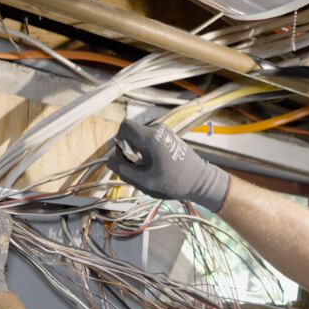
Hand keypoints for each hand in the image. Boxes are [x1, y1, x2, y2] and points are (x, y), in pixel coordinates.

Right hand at [105, 119, 229, 211]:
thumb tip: (109, 162)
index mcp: (152, 138)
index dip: (119, 139)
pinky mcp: (167, 136)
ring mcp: (163, 132)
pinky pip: (148, 140)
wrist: (199, 180)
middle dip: (128, 150)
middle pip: (131, 133)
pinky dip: (146, 152)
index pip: (125, 126)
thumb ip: (124, 172)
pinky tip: (154, 165)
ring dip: (137, 153)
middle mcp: (157, 130)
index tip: (123, 155)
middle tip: (136, 167)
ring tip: (148, 169)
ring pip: (139, 138)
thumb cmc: (175, 182)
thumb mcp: (146, 183)